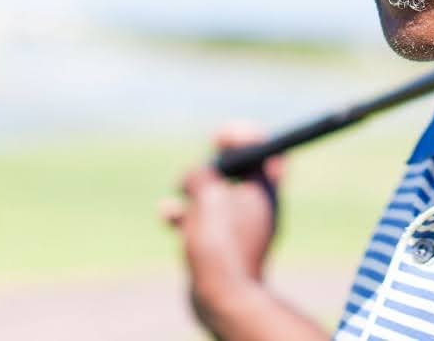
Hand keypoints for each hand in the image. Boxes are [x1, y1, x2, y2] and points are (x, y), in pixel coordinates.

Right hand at [162, 124, 283, 334]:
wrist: (220, 297)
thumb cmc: (219, 244)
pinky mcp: (220, 247)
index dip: (245, 136)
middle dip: (215, 162)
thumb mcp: (208, 195)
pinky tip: (167, 215)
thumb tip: (195, 175)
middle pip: (240, 170)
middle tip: (203, 161)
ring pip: (216, 195)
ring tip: (180, 190)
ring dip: (193, 189)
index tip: (223, 135)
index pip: (266, 150)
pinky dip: (184, 214)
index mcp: (265, 191)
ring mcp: (239, 228)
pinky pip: (202, 221)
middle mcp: (257, 207)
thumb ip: (202, 174)